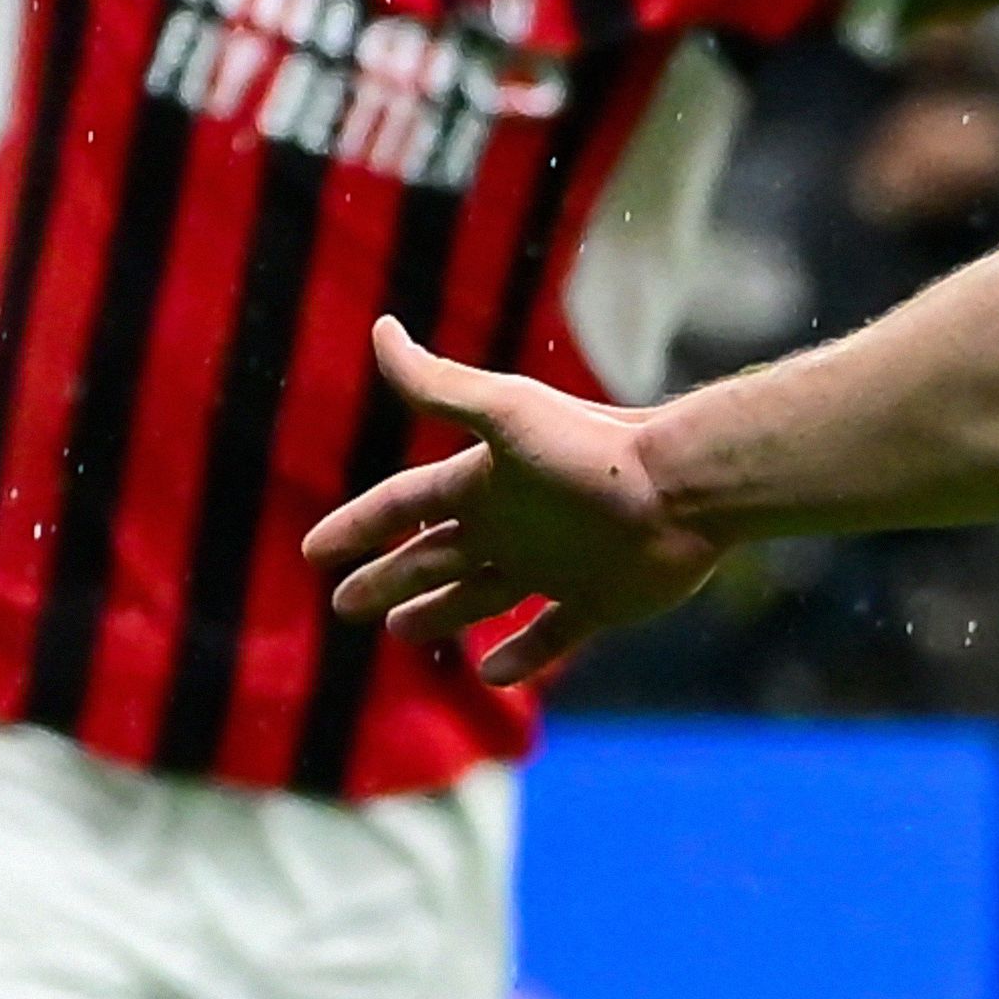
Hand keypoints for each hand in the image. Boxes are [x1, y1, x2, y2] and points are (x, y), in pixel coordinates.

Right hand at [303, 320, 724, 687]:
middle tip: (343, 604)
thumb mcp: (507, 414)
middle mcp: (516, 524)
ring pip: (482, 595)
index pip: (403, 505)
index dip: (358, 526)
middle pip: (434, 556)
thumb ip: (440, 385)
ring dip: (442, 611)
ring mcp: (557, 564)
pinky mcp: (600, 601)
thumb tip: (380, 328)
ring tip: (400, 632)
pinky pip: (551, 635)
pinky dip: (520, 654)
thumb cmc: (594, 450)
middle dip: (388, 578)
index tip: (313, 550)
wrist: (685, 486)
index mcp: (486, 483)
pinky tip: (489, 671)